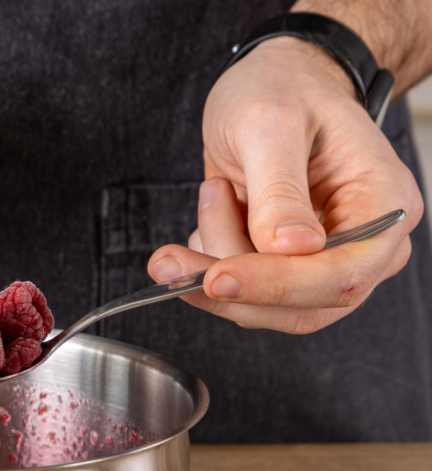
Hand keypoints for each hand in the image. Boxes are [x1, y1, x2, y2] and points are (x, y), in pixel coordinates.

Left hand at [147, 37, 422, 333]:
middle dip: (228, 285)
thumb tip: (289, 248)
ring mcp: (326, 260)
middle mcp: (364, 243)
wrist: (274, 81)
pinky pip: (244, 292)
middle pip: (302, 305)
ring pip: (264, 306)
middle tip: (168, 258)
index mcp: (384, 203)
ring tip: (213, 192)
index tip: (216, 276)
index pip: (342, 274)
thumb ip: (280, 188)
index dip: (278, 285)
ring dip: (213, 265)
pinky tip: (216, 209)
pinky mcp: (286, 267)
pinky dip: (211, 261)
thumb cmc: (283, 87)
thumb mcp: (271, 122)